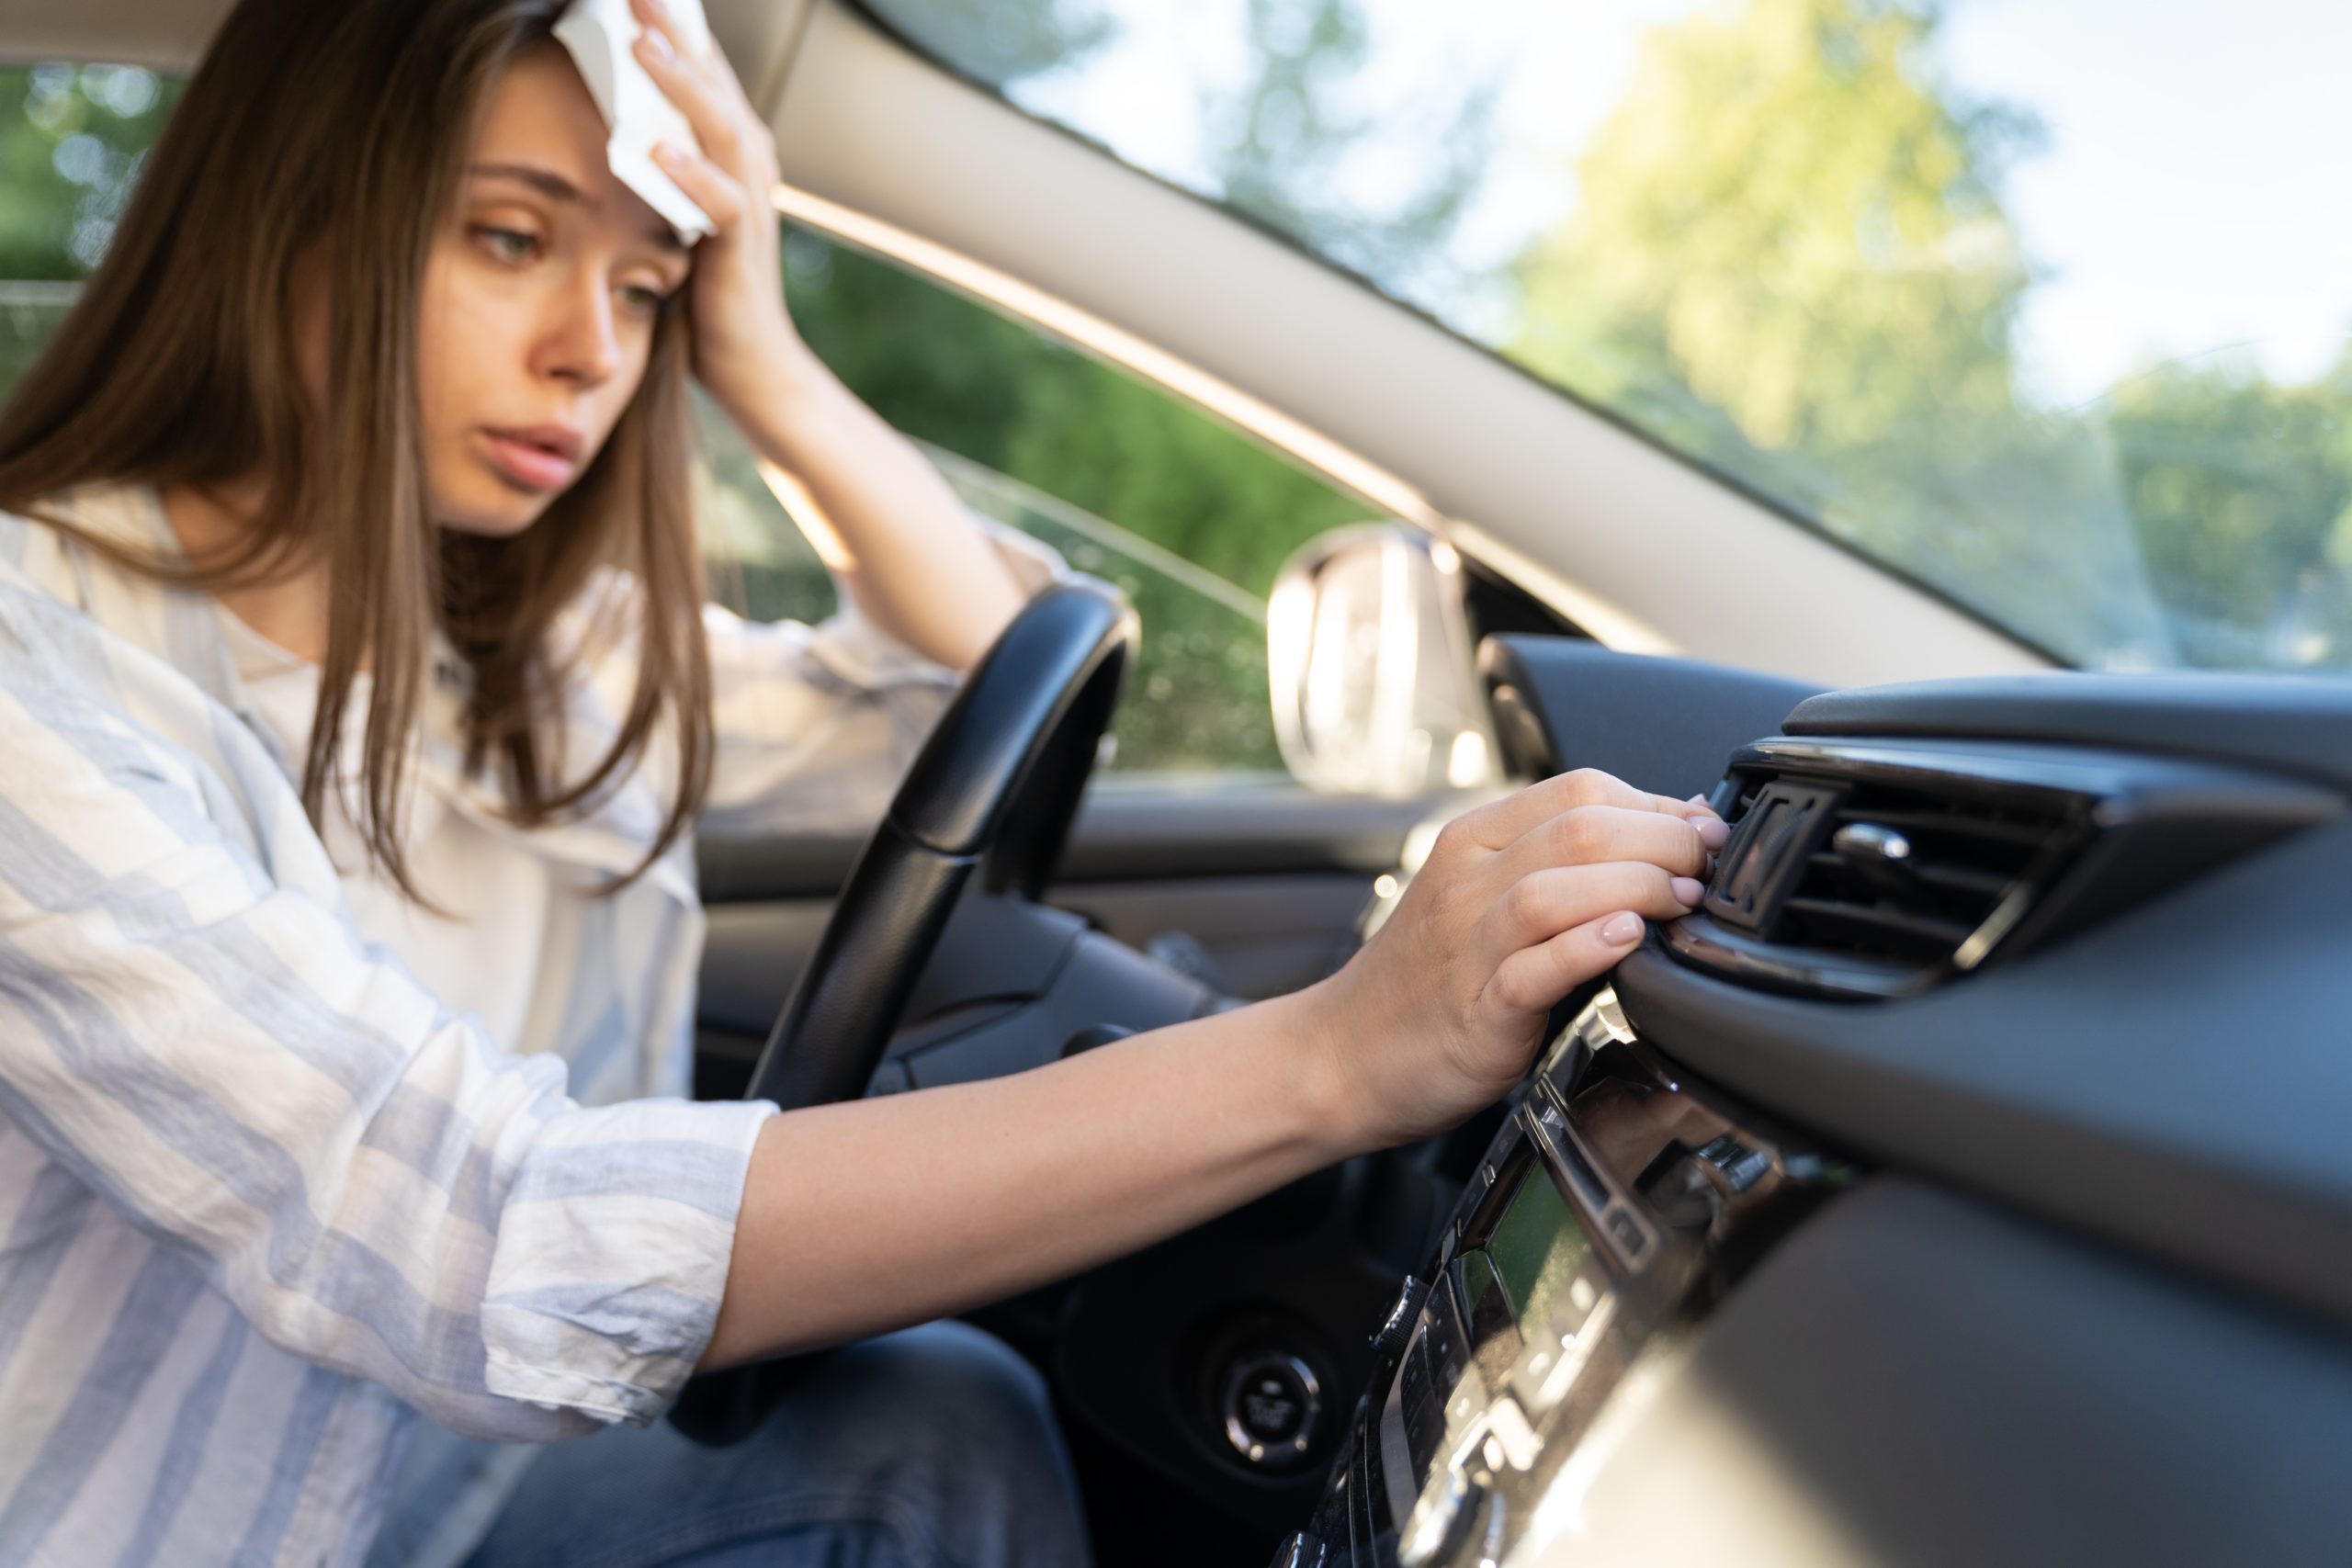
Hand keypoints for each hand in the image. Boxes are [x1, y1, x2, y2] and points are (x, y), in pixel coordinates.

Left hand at [629, 0, 807, 426]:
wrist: (756, 373)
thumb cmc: (706, 298)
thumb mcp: (673, 216)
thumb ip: (655, 171)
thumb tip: (606, 126)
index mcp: (731, 157)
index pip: (703, 77)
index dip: (675, 30)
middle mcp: (749, 172)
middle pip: (716, 85)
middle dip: (677, 33)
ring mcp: (751, 209)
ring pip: (724, 131)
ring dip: (682, 86)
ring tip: (642, 45)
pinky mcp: (741, 255)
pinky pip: (721, 204)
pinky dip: (689, 173)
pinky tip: (654, 148)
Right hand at [1308, 770, 1725, 1149]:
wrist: (1341, 1055)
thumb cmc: (1428, 982)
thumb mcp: (1480, 899)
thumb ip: (1556, 867)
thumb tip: (1667, 840)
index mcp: (1473, 841)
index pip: (1578, 789)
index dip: (1657, 803)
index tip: (1704, 833)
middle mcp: (1466, 882)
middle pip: (1579, 828)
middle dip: (1666, 839)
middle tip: (1709, 869)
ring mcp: (1466, 946)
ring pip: (1557, 886)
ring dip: (1638, 885)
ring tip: (1683, 902)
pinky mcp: (1474, 1013)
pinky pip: (1533, 968)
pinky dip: (1586, 948)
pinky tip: (1627, 941)